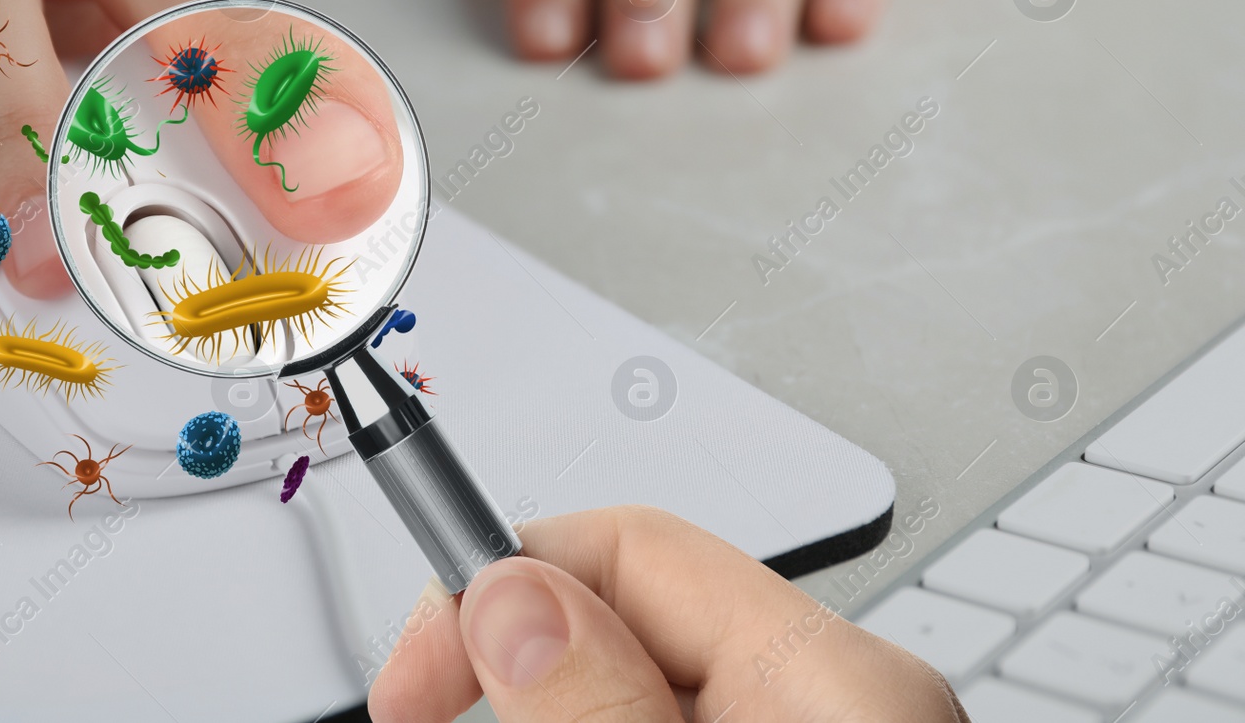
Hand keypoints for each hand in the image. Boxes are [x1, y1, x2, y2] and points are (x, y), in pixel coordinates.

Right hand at [370, 506, 968, 722]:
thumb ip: (599, 708)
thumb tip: (510, 598)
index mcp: (837, 679)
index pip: (629, 545)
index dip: (494, 587)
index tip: (408, 680)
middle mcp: (840, 695)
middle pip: (625, 613)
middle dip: (511, 661)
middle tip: (428, 718)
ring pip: (636, 677)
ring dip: (544, 710)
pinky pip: (673, 713)